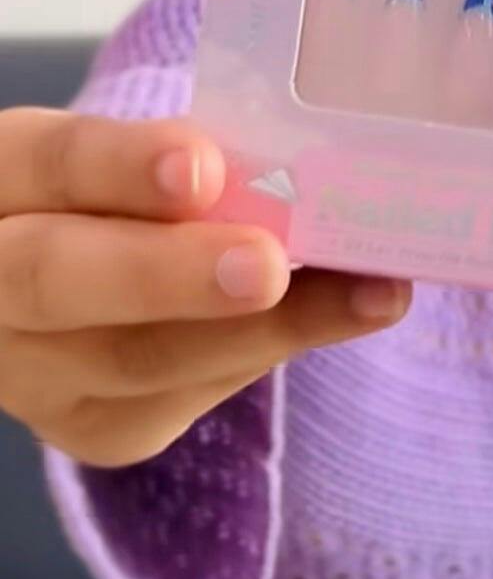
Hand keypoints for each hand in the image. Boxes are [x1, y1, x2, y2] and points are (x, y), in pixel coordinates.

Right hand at [0, 108, 409, 466]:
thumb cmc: (123, 188)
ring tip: (369, 295)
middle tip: (268, 264)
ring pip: (134, 361)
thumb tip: (281, 171)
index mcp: (2, 181)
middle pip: (55, 281)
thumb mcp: (125, 153)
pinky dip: (265, 352)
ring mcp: (31, 372)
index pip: (48, 164)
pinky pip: (178, 397)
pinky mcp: (90, 425)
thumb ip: (173, 161)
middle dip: (170, 274)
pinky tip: (339, 317)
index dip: (121, 167)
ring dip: (264, 329)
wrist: (79, 270)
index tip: (202, 166)